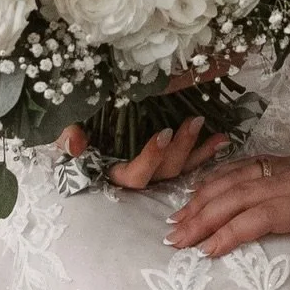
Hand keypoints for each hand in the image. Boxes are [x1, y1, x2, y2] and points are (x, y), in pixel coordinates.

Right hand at [60, 113, 229, 188]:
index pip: (135, 175)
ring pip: (180, 169)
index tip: (163, 133)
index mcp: (112, 170)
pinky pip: (190, 160)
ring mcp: (155, 166)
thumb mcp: (67, 124)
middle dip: (181, 150)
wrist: (85, 114)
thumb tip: (75, 143)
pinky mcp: (167, 156)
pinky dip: (206, 151)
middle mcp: (137, 173)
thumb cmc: (75, 122)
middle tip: (194, 122)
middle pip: (164, 173)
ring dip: (199, 152)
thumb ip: (67, 134)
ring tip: (215, 133)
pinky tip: (222, 139)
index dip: (150, 158)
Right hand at [165, 153, 289, 289]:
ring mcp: (289, 166)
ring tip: (177, 218)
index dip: (233, 230)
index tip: (206, 252)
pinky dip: (217, 177)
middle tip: (175, 239)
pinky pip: (245, 165)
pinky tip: (197, 190)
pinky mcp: (285, 164)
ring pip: (239, 175)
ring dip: (205, 194)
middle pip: (243, 192)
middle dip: (205, 214)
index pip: (266, 214)